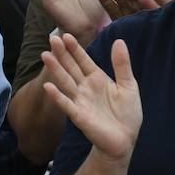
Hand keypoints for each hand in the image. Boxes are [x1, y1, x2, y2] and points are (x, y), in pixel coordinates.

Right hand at [41, 34, 141, 162]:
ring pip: (65, 82)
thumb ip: (122, 65)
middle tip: (52, 38)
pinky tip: (48, 87)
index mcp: (97, 79)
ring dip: (56, 69)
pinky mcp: (79, 115)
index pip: (84, 60)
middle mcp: (85, 87)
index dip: (75, 48)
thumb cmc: (127, 113)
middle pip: (71, 68)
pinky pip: (66, 104)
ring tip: (45, 55)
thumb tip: (119, 40)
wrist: (125, 139)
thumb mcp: (128, 85)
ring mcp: (80, 101)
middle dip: (62, 54)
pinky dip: (57, 96)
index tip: (66, 35)